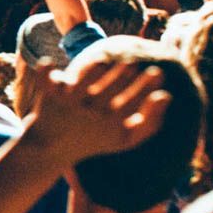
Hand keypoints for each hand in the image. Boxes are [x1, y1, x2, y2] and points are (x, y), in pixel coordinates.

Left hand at [28, 60, 170, 159]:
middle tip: (132, 64)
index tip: (157, 72)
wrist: (50, 149)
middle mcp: (90, 114)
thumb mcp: (124, 138)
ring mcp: (69, 104)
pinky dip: (46, 71)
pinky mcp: (49, 97)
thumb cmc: (94, 138)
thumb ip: (150, 122)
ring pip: (83, 81)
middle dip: (124, 73)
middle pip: (110, 89)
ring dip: (94, 69)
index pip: (133, 101)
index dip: (147, 85)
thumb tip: (166, 96)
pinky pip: (47, 81)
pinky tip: (47, 63)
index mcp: (111, 125)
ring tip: (104, 63)